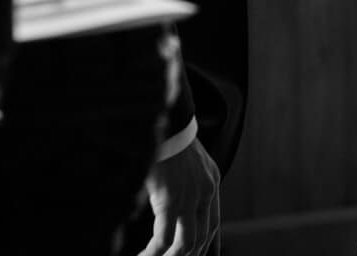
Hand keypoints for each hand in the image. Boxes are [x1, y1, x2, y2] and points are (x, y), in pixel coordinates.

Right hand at [136, 138, 218, 255]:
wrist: (162, 115)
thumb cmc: (165, 133)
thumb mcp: (183, 158)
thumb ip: (185, 179)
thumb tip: (172, 199)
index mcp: (211, 180)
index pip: (213, 225)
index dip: (207, 247)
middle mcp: (207, 190)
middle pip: (201, 238)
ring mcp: (190, 197)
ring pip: (185, 244)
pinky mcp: (171, 199)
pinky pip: (164, 238)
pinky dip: (154, 252)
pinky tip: (144, 255)